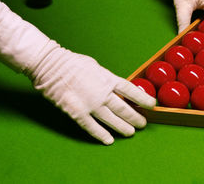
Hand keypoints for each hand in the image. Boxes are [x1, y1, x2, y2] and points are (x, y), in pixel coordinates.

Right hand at [30, 46, 155, 144]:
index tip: (152, 105)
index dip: (143, 99)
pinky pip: (92, 127)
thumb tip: (114, 86)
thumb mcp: (95, 66)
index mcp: (108, 79)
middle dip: (135, 118)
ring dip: (123, 128)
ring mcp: (91, 104)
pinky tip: (109, 140)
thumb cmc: (72, 62)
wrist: (51, 66)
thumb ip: (106, 78)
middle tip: (142, 124)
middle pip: (124, 109)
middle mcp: (103, 93)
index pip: (131, 91)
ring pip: (112, 120)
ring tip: (131, 133)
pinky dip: (101, 134)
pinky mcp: (77, 113)